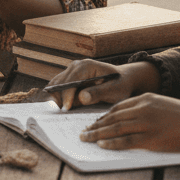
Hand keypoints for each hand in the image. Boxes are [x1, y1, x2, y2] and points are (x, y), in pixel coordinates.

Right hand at [44, 59, 161, 110]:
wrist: (124, 80)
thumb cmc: (121, 85)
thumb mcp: (114, 91)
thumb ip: (99, 93)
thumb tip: (82, 97)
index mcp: (86, 66)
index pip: (70, 81)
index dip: (67, 96)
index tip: (66, 109)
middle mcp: (76, 66)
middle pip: (59, 82)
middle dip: (59, 98)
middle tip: (62, 113)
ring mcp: (72, 71)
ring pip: (56, 85)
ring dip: (58, 98)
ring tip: (64, 111)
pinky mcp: (70, 78)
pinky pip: (59, 88)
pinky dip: (60, 97)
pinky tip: (66, 107)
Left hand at [78, 93, 179, 152]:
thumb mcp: (163, 105)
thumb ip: (146, 109)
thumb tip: (130, 120)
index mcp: (146, 99)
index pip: (118, 107)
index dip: (103, 116)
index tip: (94, 122)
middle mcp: (143, 109)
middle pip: (112, 117)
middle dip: (95, 125)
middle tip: (83, 131)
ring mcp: (146, 123)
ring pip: (115, 128)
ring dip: (97, 134)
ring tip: (86, 138)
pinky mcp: (151, 138)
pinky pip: (126, 141)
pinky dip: (111, 143)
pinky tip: (101, 144)